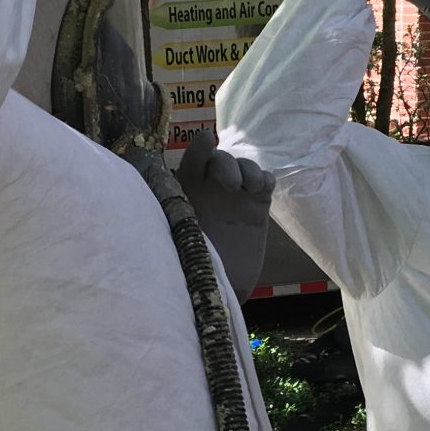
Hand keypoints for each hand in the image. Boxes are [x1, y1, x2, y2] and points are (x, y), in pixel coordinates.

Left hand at [175, 129, 274, 300]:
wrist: (220, 290)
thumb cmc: (191, 267)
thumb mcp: (179, 238)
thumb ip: (176, 214)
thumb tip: (164, 193)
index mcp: (189, 192)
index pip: (194, 160)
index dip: (200, 147)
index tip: (206, 141)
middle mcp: (212, 190)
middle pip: (222, 159)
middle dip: (228, 164)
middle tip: (232, 186)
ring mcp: (237, 197)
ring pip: (246, 166)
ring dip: (249, 170)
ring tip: (251, 188)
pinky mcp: (257, 207)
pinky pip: (265, 181)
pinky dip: (265, 179)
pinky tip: (262, 191)